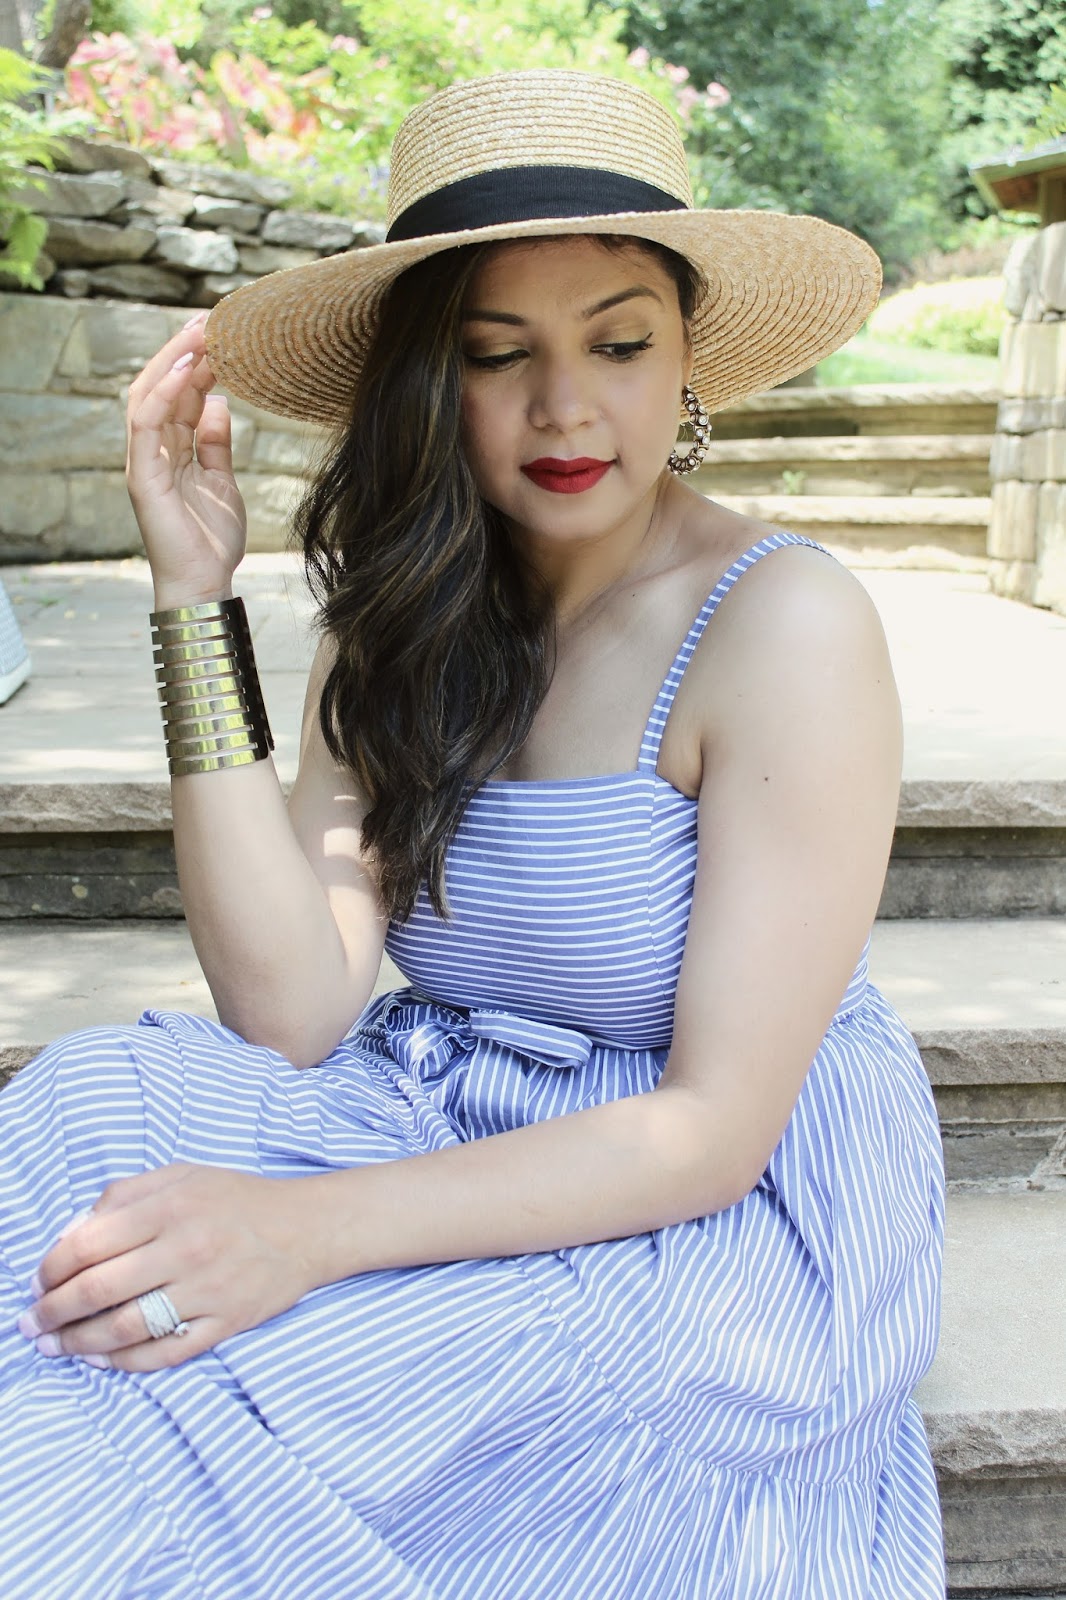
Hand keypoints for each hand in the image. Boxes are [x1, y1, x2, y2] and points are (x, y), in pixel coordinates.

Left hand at [18, 1164, 318, 1371]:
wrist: (307, 1227)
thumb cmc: (236, 1199)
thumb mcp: (181, 1176)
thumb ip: (123, 1196)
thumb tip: (71, 1234)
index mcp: (170, 1206)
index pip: (88, 1243)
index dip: (50, 1268)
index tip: (36, 1282)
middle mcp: (185, 1248)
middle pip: (97, 1290)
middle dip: (52, 1312)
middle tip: (32, 1323)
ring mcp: (206, 1290)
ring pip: (124, 1327)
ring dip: (78, 1343)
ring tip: (54, 1347)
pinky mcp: (225, 1323)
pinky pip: (164, 1352)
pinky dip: (124, 1362)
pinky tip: (100, 1360)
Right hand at [125, 310, 247, 608]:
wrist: (204, 582)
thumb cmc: (212, 539)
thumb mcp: (224, 481)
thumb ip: (217, 443)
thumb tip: (220, 402)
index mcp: (171, 449)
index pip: (179, 394)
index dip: (197, 362)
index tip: (222, 333)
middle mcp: (152, 449)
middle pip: (161, 386)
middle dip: (183, 350)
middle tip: (211, 319)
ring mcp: (144, 461)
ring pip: (149, 395)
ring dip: (174, 361)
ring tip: (200, 334)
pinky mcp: (141, 476)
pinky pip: (146, 424)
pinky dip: (165, 394)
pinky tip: (187, 371)